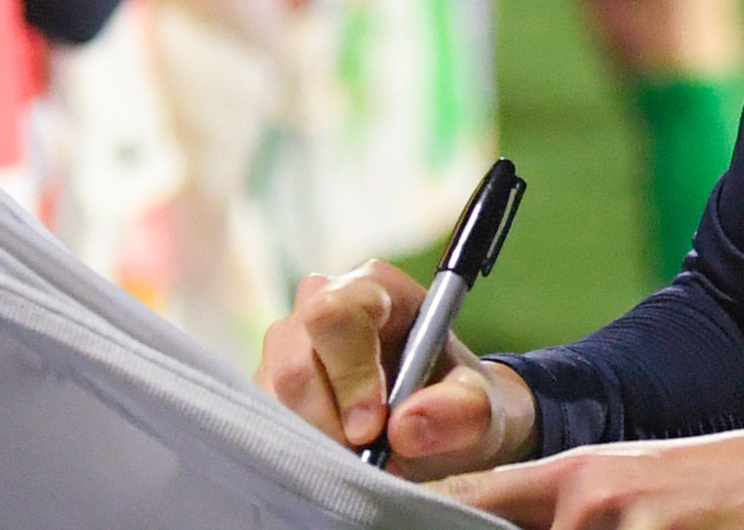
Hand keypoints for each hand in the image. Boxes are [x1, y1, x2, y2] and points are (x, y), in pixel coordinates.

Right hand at [255, 260, 536, 479]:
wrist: (439, 419)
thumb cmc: (458, 401)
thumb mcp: (479, 407)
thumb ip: (459, 412)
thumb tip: (405, 427)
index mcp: (375, 287)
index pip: (337, 314)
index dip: (349, 374)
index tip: (373, 429)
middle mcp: (323, 302)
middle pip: (294, 360)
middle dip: (326, 418)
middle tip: (364, 455)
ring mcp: (290, 341)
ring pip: (273, 394)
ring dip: (312, 436)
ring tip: (356, 456)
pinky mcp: (271, 380)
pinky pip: (263, 417)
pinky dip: (296, 445)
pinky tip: (333, 453)